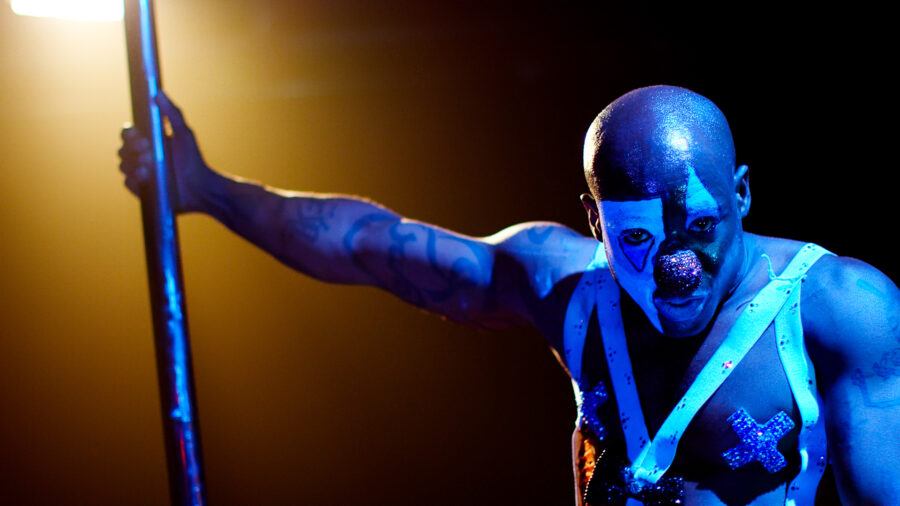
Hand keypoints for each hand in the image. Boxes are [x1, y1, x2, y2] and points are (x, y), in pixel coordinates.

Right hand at [118, 91, 212, 212]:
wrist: (200, 189)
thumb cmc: (194, 160)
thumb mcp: (184, 133)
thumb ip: (172, 112)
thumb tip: (159, 91)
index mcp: (148, 141)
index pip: (128, 133)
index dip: (128, 133)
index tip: (137, 134)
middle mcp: (141, 156)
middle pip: (122, 148)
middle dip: (132, 149)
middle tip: (147, 150)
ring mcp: (139, 172)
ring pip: (123, 165)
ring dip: (134, 163)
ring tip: (150, 166)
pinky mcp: (140, 188)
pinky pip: (128, 181)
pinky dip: (135, 178)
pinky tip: (146, 176)